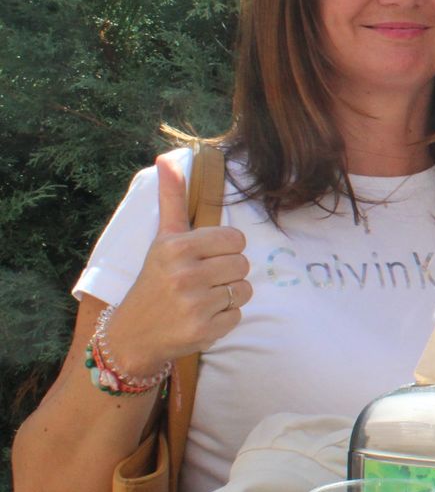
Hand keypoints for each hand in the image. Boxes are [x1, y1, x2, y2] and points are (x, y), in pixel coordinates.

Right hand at [109, 153, 250, 375]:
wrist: (133, 333)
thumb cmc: (155, 279)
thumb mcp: (162, 237)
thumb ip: (172, 198)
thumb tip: (167, 157)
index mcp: (175, 247)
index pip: (236, 239)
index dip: (226, 248)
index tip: (206, 256)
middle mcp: (184, 275)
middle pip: (243, 264)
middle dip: (229, 271)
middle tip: (204, 279)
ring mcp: (194, 305)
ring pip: (244, 289)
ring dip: (229, 294)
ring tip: (203, 297)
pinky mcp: (204, 331)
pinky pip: (238, 315)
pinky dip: (225, 317)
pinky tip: (202, 316)